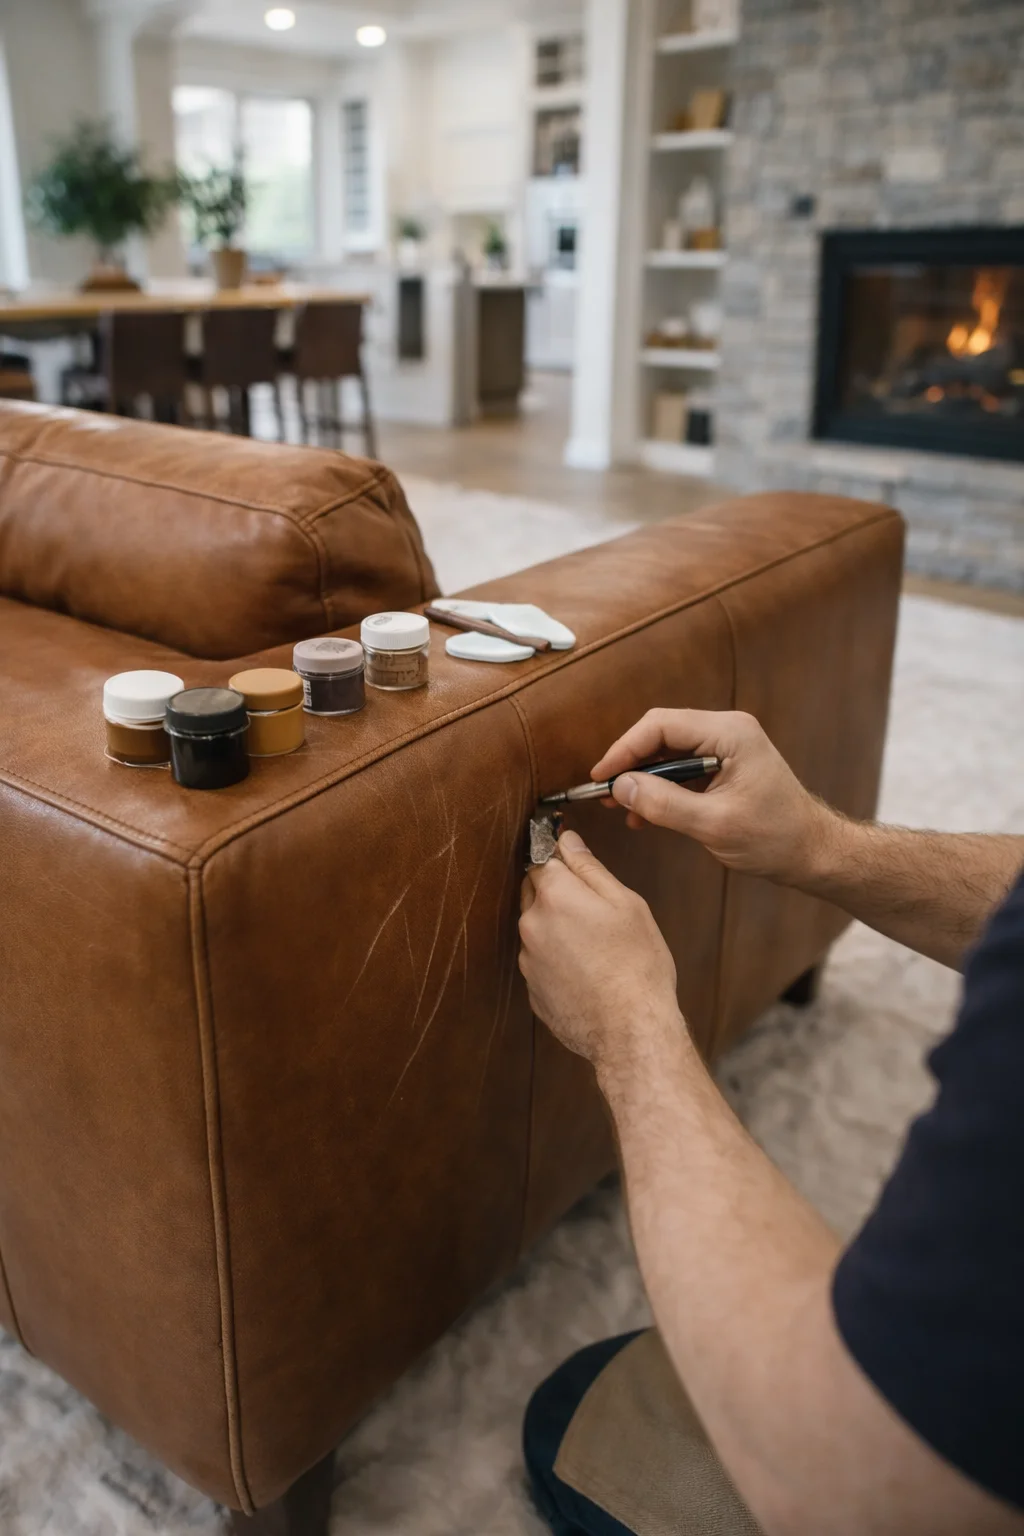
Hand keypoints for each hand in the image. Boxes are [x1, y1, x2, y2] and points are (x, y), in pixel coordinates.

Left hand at [518, 829, 682, 1080]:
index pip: (543, 858)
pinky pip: (540, 961)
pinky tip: (586, 971)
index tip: (573, 861)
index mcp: (555, 895)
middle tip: (593, 909)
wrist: (630, 1030)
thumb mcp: (626, 904)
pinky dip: (557, 959)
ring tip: (595, 947)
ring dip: (556, 928)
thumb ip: (590, 868)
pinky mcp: (532, 989)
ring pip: (537, 928)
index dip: (559, 857)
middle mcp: (532, 924)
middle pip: (534, 891)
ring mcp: (528, 959)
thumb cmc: (636, 964)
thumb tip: (567, 840)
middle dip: (556, 891)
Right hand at [591, 709, 839, 886]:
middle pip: (661, 734)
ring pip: (668, 752)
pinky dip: (661, 788)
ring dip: (643, 779)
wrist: (812, 852)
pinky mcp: (724, 765)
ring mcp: (726, 746)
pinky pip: (681, 768)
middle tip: (605, 794)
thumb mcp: (714, 825)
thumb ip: (664, 804)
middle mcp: (727, 731)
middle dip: (630, 764)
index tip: (601, 777)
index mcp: (730, 733)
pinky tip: (645, 814)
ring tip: (621, 808)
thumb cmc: (775, 838)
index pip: (661, 726)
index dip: (625, 749)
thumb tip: (620, 787)